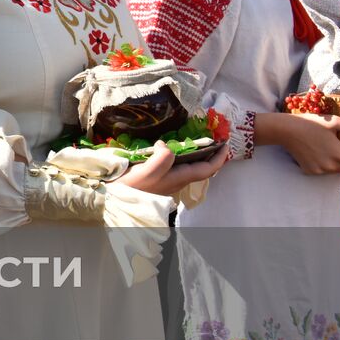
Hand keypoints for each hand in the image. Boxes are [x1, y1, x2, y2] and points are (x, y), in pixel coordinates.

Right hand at [114, 141, 228, 195]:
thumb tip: (166, 145)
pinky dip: (181, 157)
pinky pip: (176, 167)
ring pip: (189, 168)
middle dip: (210, 155)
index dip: (219, 157)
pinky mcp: (158, 180)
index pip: (207, 169)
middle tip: (212, 138)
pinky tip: (172, 149)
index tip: (225, 143)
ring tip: (195, 141)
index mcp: (178, 178)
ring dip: (197, 155)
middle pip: (201, 168)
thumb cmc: (132, 187)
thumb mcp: (147, 172)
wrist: (114, 200)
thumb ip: (162, 158)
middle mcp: (177, 181)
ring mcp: (167, 181)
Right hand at [259, 111, 339, 178]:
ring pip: (337, 170)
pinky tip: (319, 152)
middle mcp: (332, 166)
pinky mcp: (311, 172)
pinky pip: (325, 170)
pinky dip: (326, 164)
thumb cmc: (310, 123)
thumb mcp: (334, 122)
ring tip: (331, 149)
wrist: (285, 130)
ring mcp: (320, 171)